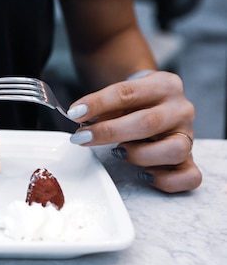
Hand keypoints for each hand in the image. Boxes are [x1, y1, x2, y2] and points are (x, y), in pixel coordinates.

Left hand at [67, 71, 201, 192]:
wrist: (157, 105)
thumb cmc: (134, 104)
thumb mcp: (120, 97)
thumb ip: (102, 106)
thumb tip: (79, 117)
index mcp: (164, 85)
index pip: (128, 93)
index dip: (98, 104)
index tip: (75, 114)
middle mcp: (181, 109)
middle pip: (148, 122)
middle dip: (109, 132)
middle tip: (82, 138)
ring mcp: (189, 136)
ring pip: (174, 150)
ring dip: (140, 155)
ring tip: (119, 152)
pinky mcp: (190, 160)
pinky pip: (189, 177)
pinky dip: (166, 180)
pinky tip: (144, 174)